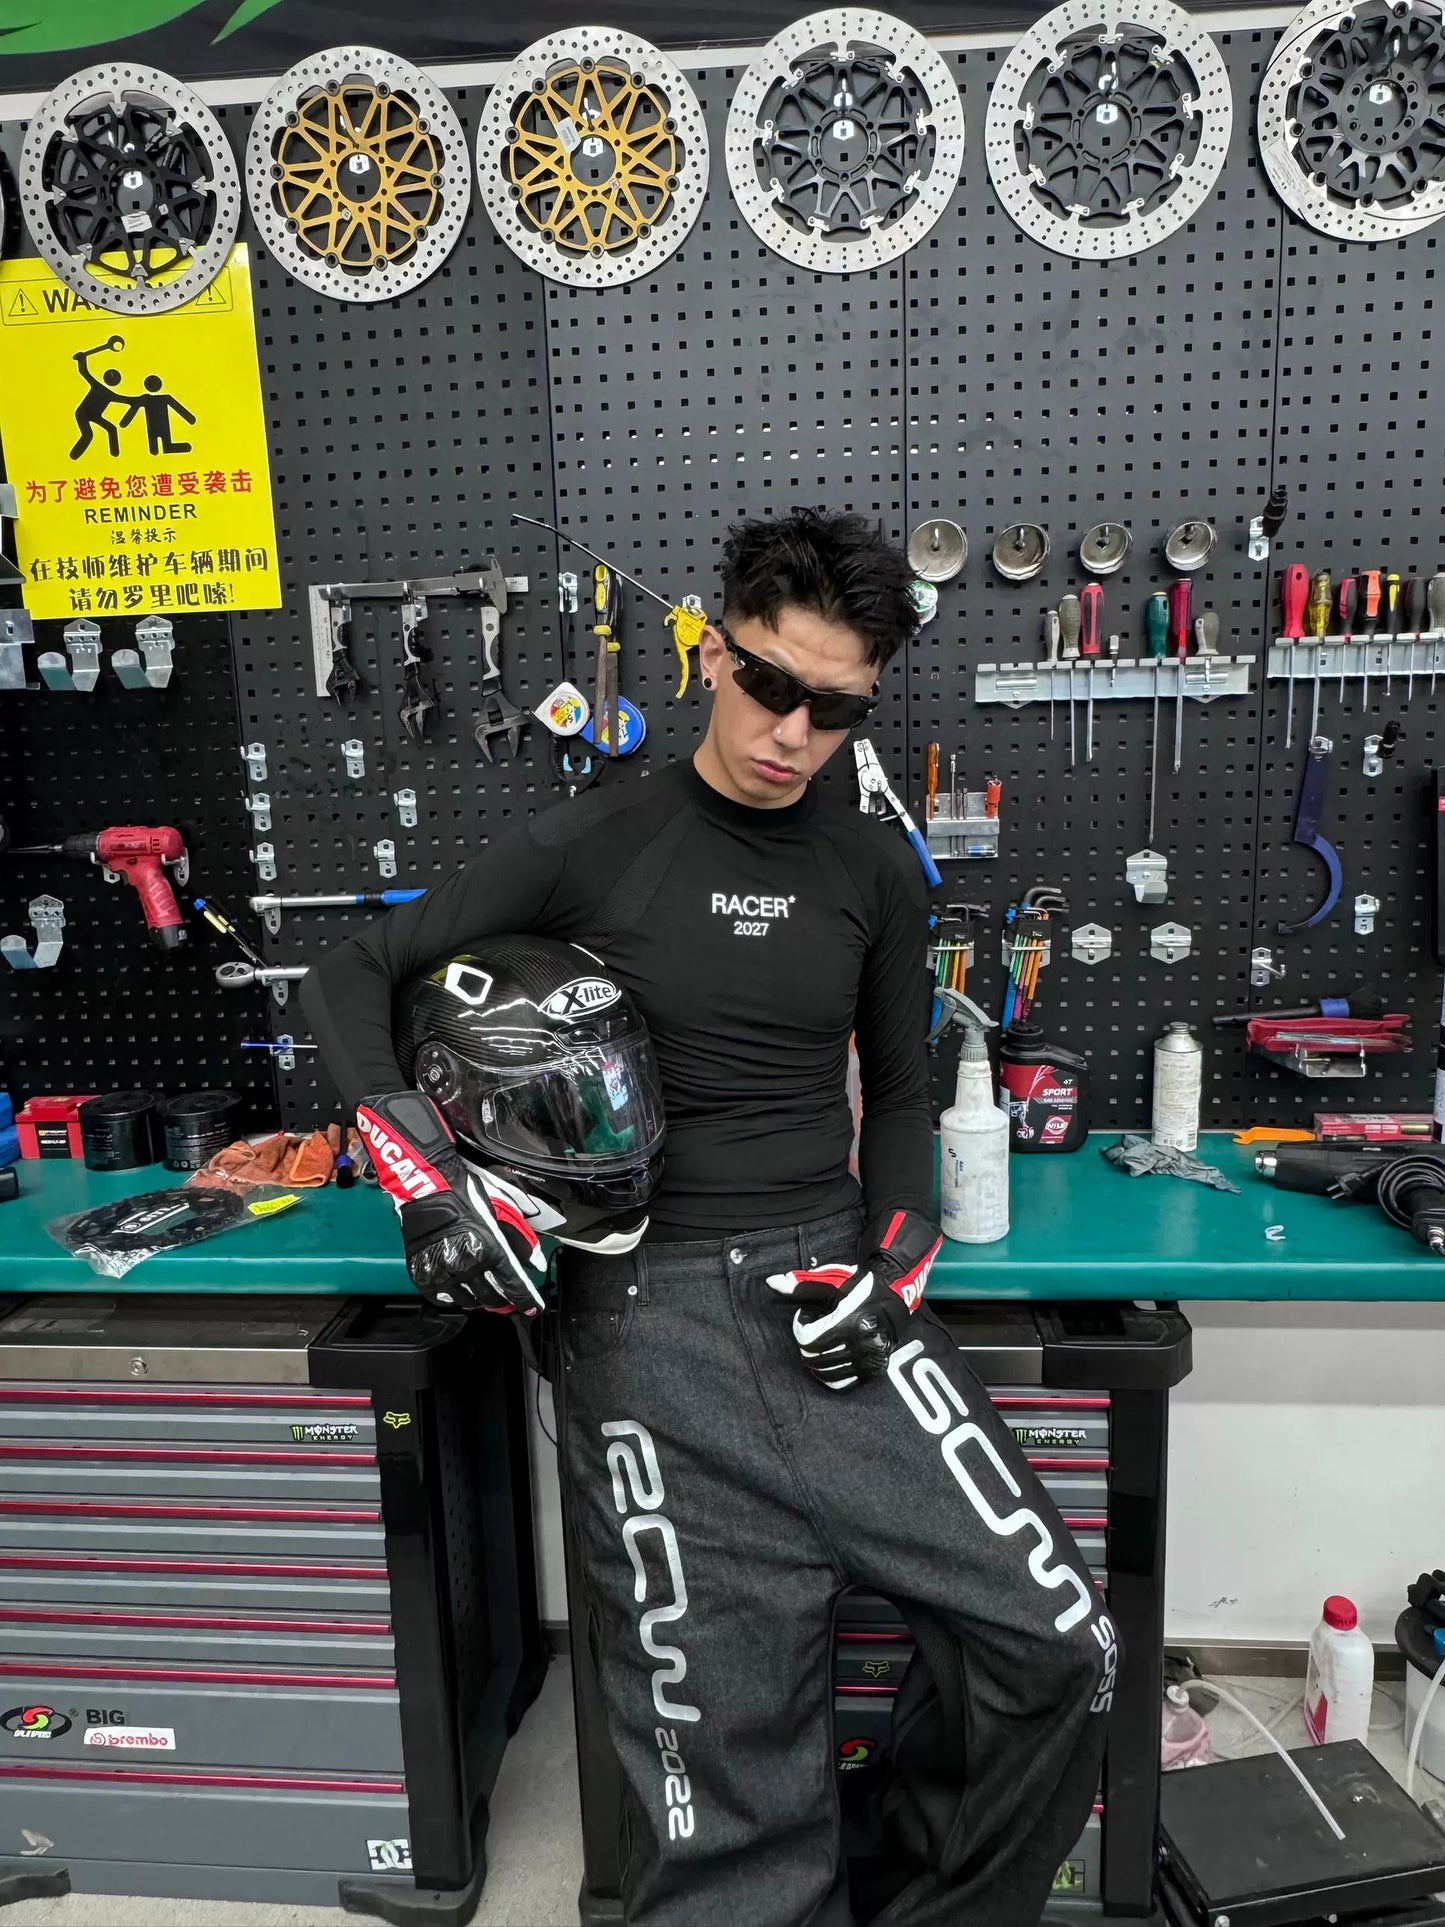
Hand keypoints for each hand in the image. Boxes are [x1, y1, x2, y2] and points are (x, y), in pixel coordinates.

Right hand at [357, 1091, 547, 1312]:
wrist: (427, 1186)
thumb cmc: (465, 1194)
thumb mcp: (500, 1211)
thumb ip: (519, 1240)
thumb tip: (535, 1263)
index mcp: (490, 1250)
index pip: (514, 1286)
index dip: (526, 1301)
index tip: (532, 1309)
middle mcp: (468, 1266)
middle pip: (493, 1298)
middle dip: (504, 1302)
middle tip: (507, 1300)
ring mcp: (444, 1273)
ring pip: (469, 1302)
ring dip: (480, 1300)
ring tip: (484, 1293)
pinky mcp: (424, 1275)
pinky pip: (444, 1299)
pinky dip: (456, 1297)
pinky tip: (461, 1288)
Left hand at [766, 1209, 941, 1390]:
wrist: (894, 1291)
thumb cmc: (859, 1285)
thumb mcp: (830, 1282)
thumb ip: (800, 1286)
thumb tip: (772, 1282)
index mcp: (850, 1321)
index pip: (808, 1341)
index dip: (801, 1328)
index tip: (807, 1317)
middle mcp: (862, 1342)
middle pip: (815, 1359)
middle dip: (808, 1344)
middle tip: (816, 1328)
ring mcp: (870, 1358)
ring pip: (827, 1373)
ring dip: (818, 1359)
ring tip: (825, 1340)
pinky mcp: (875, 1368)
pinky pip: (844, 1382)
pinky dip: (832, 1373)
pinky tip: (831, 1357)